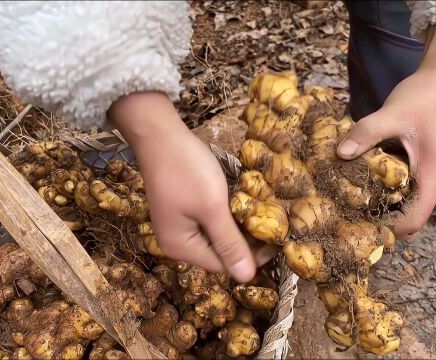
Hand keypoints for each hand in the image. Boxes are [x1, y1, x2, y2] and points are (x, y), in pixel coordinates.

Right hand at [108, 92, 270, 281]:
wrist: (159, 133)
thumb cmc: (187, 170)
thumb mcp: (212, 208)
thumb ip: (229, 243)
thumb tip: (246, 278)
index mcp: (180, 248)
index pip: (223, 266)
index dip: (251, 257)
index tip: (276, 240)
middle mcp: (175, 242)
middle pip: (218, 252)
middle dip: (245, 240)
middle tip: (272, 224)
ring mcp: (177, 224)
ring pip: (215, 235)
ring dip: (237, 226)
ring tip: (260, 213)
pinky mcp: (181, 208)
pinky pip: (208, 221)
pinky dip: (225, 215)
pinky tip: (240, 202)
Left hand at [336, 20, 435, 238]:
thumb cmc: (423, 98)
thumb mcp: (392, 114)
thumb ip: (366, 134)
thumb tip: (340, 154)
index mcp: (432, 176)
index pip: (413, 220)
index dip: (387, 228)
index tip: (359, 224)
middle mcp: (432, 180)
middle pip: (408, 215)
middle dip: (380, 218)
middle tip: (347, 214)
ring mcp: (427, 172)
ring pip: (404, 200)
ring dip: (381, 202)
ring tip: (349, 199)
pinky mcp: (419, 163)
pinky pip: (402, 184)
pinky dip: (383, 186)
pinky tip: (360, 177)